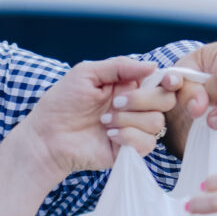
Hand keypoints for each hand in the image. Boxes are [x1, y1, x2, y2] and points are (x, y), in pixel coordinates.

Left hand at [14, 56, 177, 180]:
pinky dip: (129, 136)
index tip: (165, 80)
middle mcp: (134, 107)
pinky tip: (108, 135)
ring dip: (129, 119)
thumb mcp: (87, 73)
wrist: (47, 136)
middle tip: (115, 102)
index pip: (161, 82)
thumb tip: (154, 65)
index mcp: (128, 86)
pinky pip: (147, 143)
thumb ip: (120, 66)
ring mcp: (133, 129)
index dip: (169, 80)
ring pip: (156, 122)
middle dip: (143, 99)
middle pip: (165, 101)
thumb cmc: (62, 103)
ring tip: (104, 121)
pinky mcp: (128, 150)